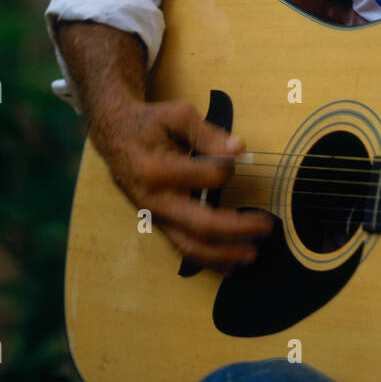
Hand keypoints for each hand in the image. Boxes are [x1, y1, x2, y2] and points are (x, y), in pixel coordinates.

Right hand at [89, 96, 272, 273]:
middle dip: (237, 230)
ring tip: (251, 255)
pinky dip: (208, 260)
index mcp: (157, 170)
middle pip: (201, 225)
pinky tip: (229, 265)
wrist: (114, 134)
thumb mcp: (177, 116)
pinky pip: (182, 247)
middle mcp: (154, 200)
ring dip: (223, 255)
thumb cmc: (149, 123)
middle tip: (266, 227)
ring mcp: (154, 216)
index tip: (238, 156)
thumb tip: (239, 149)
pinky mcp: (157, 223)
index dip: (230, 169)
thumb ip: (208, 133)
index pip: (208, 178)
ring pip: (190, 246)